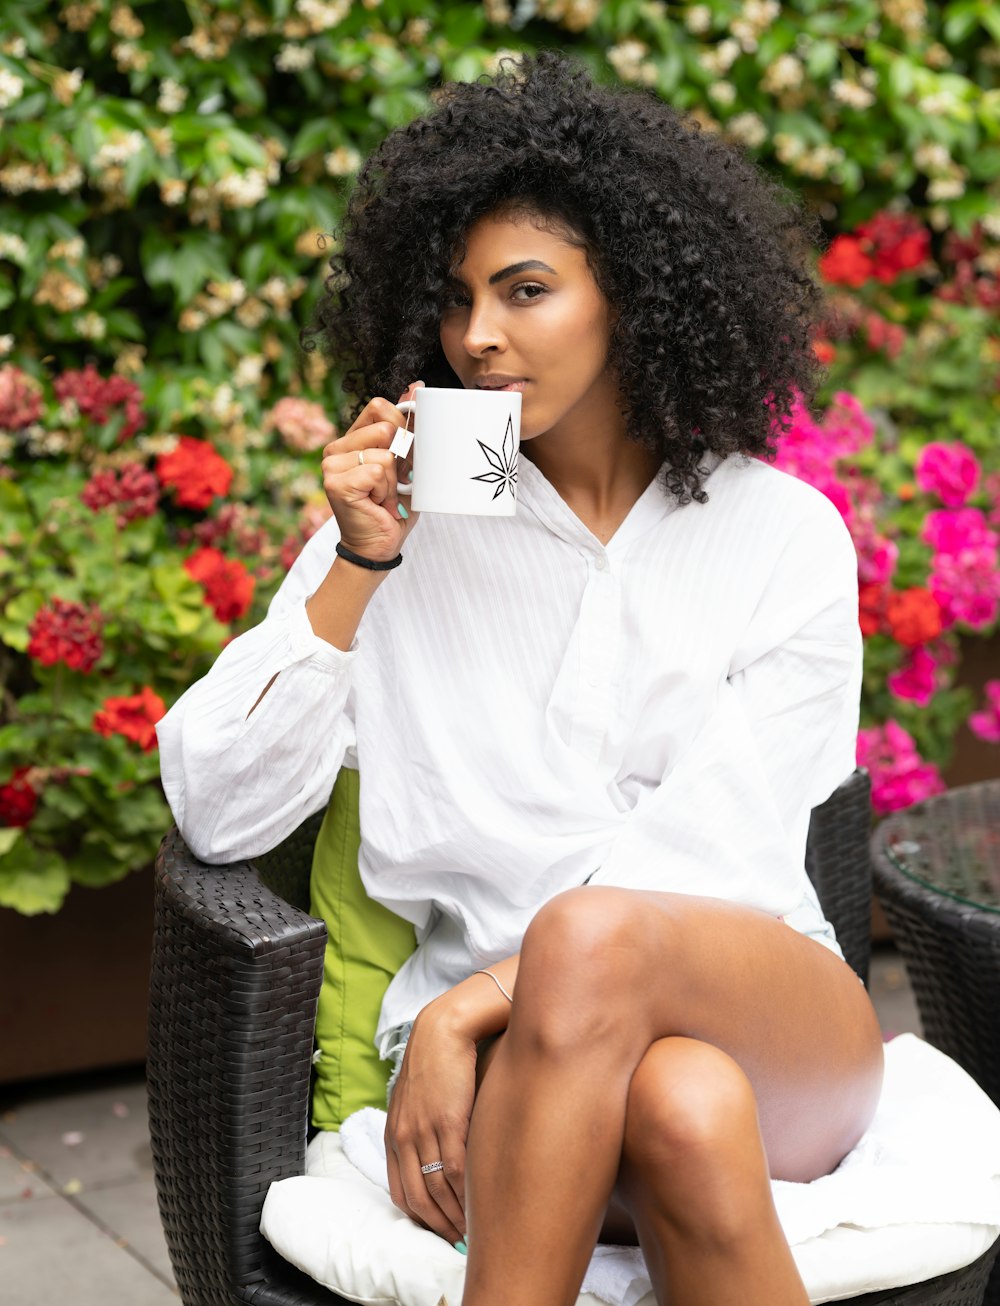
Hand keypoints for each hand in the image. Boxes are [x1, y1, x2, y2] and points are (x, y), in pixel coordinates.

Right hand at [320, 380, 422, 562]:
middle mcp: (336, 448)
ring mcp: (332, 465)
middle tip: (393, 484)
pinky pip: (379, 471)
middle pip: (385, 426)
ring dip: (395, 480)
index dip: (401, 427)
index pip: (380, 406)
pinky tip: (377, 504)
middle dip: (401, 458)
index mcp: (352, 439)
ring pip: (385, 451)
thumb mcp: (408, 462)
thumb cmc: (394, 506)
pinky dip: (387, 491)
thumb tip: (416, 385)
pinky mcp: (336, 483)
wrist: (380, 546)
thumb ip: (409, 426)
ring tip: (384, 496)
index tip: (402, 458)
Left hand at [384, 1006, 477, 1243]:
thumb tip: (435, 1159)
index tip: (441, 1232)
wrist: (445, 1029)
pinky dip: (467, 1192)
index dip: (422, 1218)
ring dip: (457, 1215)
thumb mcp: (415, 1098)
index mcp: (394, 1134)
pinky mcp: (449, 1120)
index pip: (402, 1192)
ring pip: (439, 1189)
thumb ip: (419, 1129)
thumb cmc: (436, 1062)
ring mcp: (425, 1130)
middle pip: (420, 1198)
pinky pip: (456, 1168)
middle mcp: (405, 1137)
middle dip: (441, 1226)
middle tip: (461, 1243)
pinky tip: (480, 1204)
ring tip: (474, 1230)